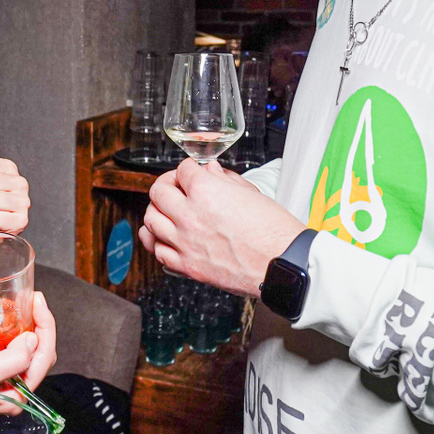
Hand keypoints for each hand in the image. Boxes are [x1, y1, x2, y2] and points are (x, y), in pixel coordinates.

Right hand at [0, 292, 57, 414]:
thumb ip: (13, 361)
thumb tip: (32, 340)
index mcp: (15, 395)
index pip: (43, 358)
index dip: (46, 327)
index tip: (38, 302)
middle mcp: (11, 387)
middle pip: (38, 351)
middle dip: (39, 323)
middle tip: (32, 298)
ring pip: (25, 345)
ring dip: (28, 322)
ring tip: (23, 301)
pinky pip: (8, 342)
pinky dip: (12, 325)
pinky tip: (8, 311)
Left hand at [139, 157, 301, 296]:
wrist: (283, 264)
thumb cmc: (274, 232)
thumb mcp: (251, 193)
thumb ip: (225, 180)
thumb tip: (211, 171)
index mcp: (206, 191)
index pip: (183, 170)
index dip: (189, 168)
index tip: (192, 172)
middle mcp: (190, 215)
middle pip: (158, 192)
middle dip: (166, 184)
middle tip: (176, 187)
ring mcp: (185, 242)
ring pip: (151, 220)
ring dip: (157, 211)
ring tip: (167, 210)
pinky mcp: (188, 266)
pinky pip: (158, 251)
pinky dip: (158, 241)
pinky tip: (166, 237)